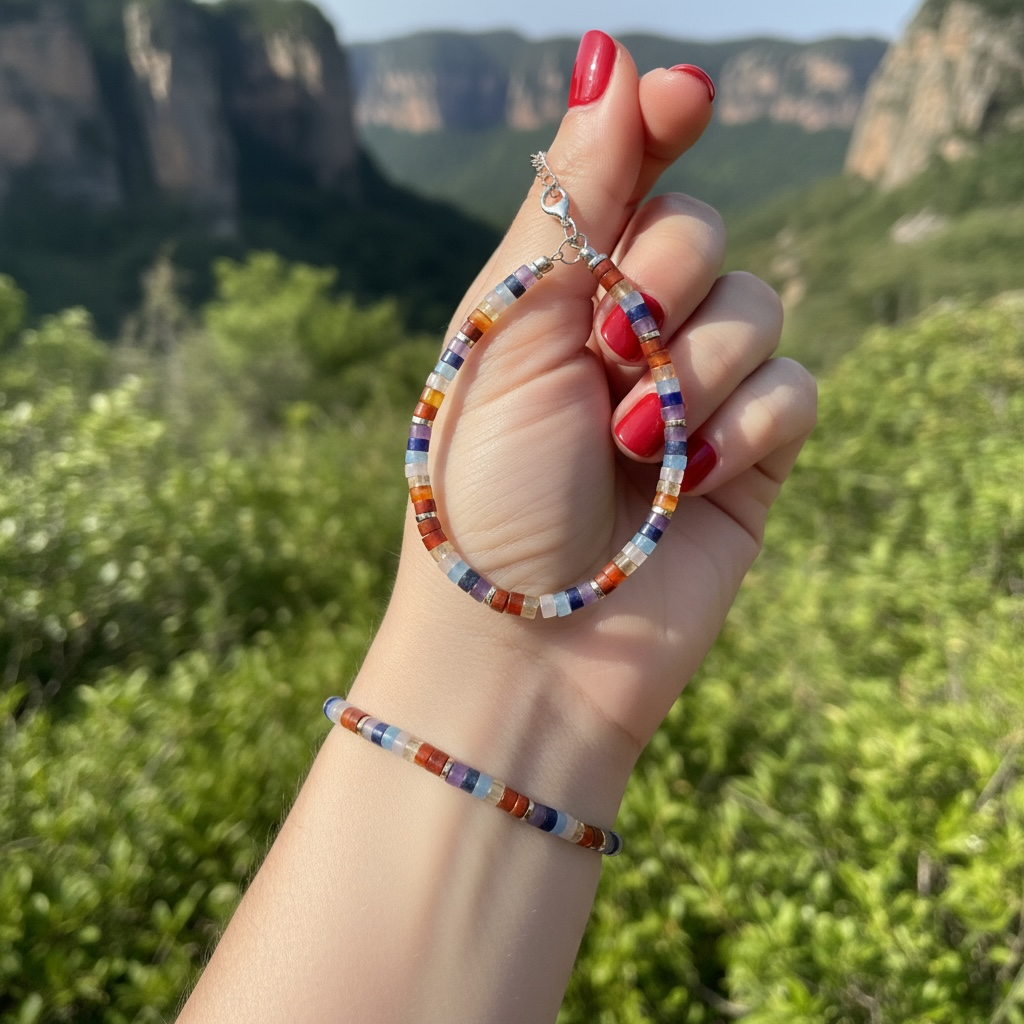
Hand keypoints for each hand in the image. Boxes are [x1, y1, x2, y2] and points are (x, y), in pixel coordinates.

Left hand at [371, 36, 815, 783]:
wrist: (524, 641)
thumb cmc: (487, 488)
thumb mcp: (509, 328)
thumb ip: (569, 201)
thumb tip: (607, 56)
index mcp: (558, 296)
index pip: (627, 176)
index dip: (660, 125)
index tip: (684, 98)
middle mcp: (630, 335)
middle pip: (704, 229)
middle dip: (665, 276)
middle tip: (615, 348)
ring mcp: (696, 396)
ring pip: (761, 306)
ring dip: (699, 367)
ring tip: (637, 445)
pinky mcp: (749, 458)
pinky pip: (798, 389)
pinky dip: (748, 428)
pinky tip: (691, 480)